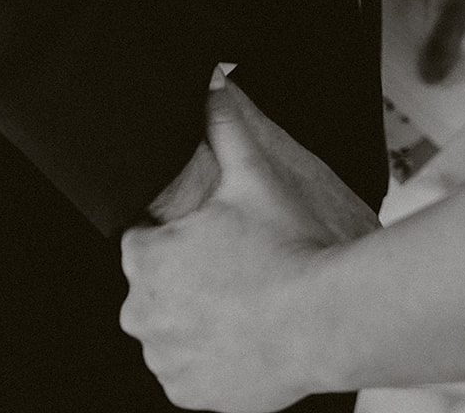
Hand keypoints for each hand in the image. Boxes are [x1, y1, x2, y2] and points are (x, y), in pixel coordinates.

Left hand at [120, 80, 378, 411]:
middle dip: (186, 276)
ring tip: (246, 297)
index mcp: (148, 261)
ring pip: (172, 329)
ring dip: (198, 316)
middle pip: (155, 287)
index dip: (176, 235)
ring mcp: (167, 359)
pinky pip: (190, 369)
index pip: (141, 242)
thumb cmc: (286, 249)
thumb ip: (226, 126)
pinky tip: (246, 331)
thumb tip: (212, 83)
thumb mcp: (255, 176)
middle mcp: (144, 315)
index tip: (210, 235)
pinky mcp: (190, 392)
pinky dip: (211, 355)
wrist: (323, 320)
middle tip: (235, 263)